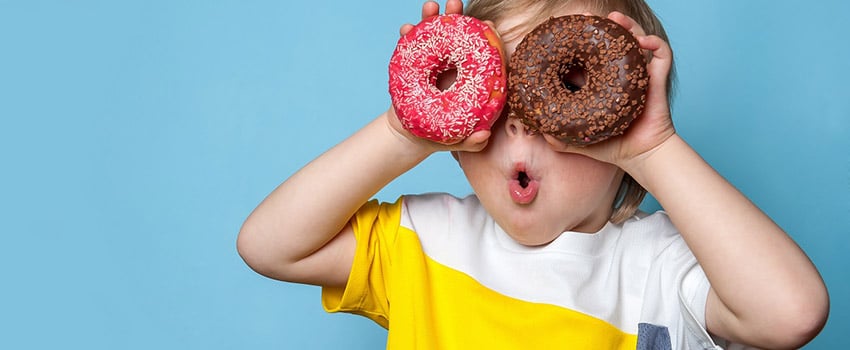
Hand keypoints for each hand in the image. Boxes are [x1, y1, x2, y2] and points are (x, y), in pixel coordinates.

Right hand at [387, 0, 493, 153]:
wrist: (410, 136)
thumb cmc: (439, 136)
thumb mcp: (456, 140)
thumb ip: (471, 142)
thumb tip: (483, 136)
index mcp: (470, 79)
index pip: (482, 54)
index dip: (486, 39)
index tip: (488, 27)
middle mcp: (453, 66)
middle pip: (458, 37)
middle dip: (457, 18)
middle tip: (455, 4)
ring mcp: (434, 63)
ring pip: (435, 36)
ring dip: (432, 18)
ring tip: (430, 7)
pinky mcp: (415, 64)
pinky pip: (412, 46)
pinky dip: (409, 34)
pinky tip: (406, 28)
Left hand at [543, 11, 675, 170]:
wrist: (640, 156)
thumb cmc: (612, 147)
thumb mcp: (579, 141)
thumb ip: (559, 138)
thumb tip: (540, 132)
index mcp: (598, 83)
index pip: (586, 56)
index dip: (579, 42)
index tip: (568, 31)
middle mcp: (618, 74)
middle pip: (611, 41)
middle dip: (602, 26)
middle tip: (589, 17)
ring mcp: (638, 73)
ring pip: (635, 40)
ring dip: (627, 26)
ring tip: (616, 19)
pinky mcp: (657, 79)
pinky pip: (661, 54)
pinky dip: (654, 43)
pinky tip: (643, 42)